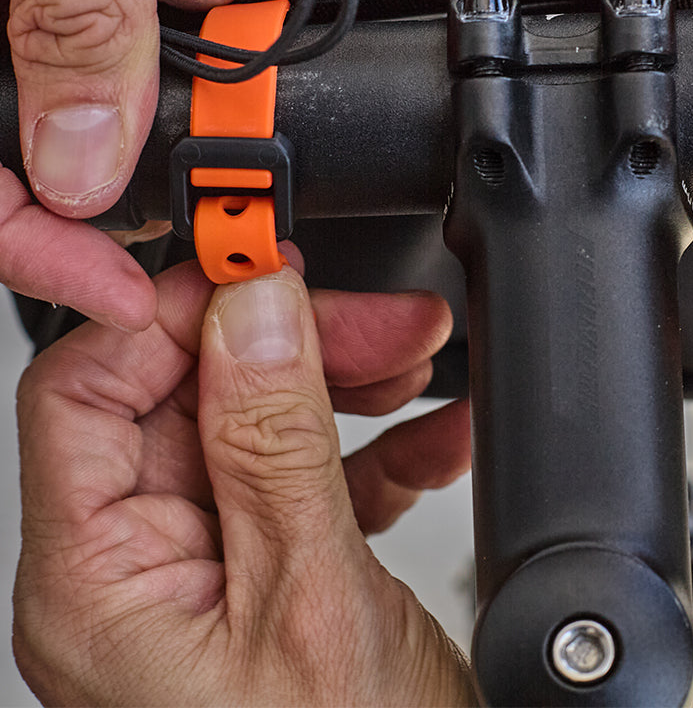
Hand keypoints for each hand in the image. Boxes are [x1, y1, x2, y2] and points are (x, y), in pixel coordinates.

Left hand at [14, 258, 474, 705]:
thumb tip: (254, 306)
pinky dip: (378, 449)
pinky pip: (316, 485)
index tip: (257, 260)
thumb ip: (273, 441)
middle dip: (294, 343)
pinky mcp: (279, 587)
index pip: (92, 388)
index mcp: (102, 585)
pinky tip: (433, 435)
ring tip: (419, 361)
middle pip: (192, 398)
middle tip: (380, 319)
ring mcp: (215, 581)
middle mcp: (143, 577)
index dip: (172, 312)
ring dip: (346, 386)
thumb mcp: (312, 600)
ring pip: (261, 431)